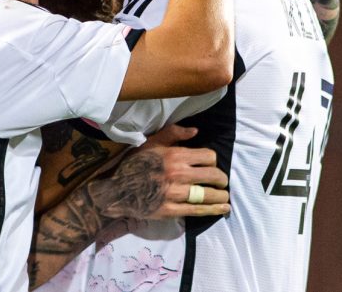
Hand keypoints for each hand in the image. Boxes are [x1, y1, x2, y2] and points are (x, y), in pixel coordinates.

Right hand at [88, 124, 229, 220]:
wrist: (117, 189)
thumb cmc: (134, 163)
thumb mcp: (151, 143)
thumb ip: (173, 133)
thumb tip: (196, 131)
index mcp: (174, 155)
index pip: (208, 157)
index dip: (213, 160)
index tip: (210, 164)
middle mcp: (177, 174)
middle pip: (213, 176)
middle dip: (221, 178)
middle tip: (221, 181)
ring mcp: (174, 193)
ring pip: (208, 194)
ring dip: (221, 196)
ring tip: (225, 196)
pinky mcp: (170, 210)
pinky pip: (198, 210)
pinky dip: (213, 210)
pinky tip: (223, 209)